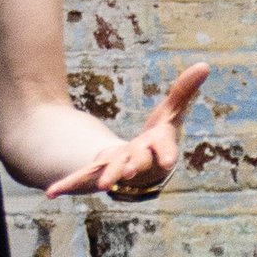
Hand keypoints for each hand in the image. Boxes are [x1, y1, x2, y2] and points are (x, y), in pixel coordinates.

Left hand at [47, 61, 211, 200]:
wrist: (140, 167)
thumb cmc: (158, 139)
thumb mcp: (170, 113)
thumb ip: (184, 91)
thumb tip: (205, 64)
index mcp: (157, 148)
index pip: (164, 149)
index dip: (166, 154)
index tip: (168, 161)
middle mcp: (139, 162)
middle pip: (137, 161)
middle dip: (134, 163)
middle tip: (131, 169)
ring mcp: (117, 169)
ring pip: (112, 172)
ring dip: (109, 176)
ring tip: (103, 184)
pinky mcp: (97, 172)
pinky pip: (82, 178)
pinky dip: (68, 185)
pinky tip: (51, 192)